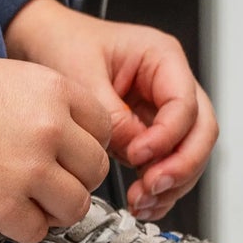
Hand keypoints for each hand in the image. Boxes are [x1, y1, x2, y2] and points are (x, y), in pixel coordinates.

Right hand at [0, 56, 111, 242]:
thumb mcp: (12, 77)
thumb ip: (48, 106)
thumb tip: (73, 140)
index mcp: (55, 91)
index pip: (102, 128)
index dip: (86, 144)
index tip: (69, 154)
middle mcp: (50, 129)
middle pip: (95, 170)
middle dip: (75, 179)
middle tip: (50, 181)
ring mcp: (30, 170)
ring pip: (75, 206)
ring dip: (55, 208)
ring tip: (29, 200)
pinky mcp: (4, 207)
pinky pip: (37, 231)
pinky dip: (23, 226)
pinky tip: (3, 209)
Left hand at [3, 0, 216, 221]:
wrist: (42, 41)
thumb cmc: (63, 42)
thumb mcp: (83, 75)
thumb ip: (112, 116)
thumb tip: (135, 152)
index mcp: (161, 56)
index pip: (185, 104)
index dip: (167, 136)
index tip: (137, 155)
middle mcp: (169, 82)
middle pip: (200, 131)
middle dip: (181, 165)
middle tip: (152, 186)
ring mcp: (161, 108)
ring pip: (188, 152)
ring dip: (171, 182)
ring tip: (141, 200)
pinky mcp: (148, 131)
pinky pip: (166, 162)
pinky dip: (159, 186)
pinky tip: (141, 202)